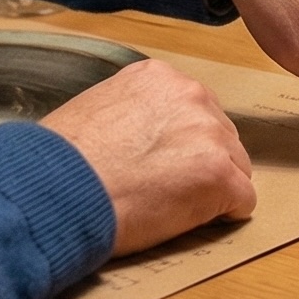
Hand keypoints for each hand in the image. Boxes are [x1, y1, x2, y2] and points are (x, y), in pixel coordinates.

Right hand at [42, 58, 254, 256]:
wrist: (56, 190)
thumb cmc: (62, 160)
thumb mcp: (97, 108)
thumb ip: (134, 111)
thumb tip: (144, 135)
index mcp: (160, 77)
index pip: (194, 109)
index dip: (180, 142)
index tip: (162, 161)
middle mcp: (191, 95)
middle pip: (220, 135)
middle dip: (201, 161)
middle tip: (168, 187)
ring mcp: (209, 135)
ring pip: (235, 166)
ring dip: (211, 187)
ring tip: (171, 206)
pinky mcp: (218, 176)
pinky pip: (242, 200)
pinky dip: (223, 214)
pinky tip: (192, 221)